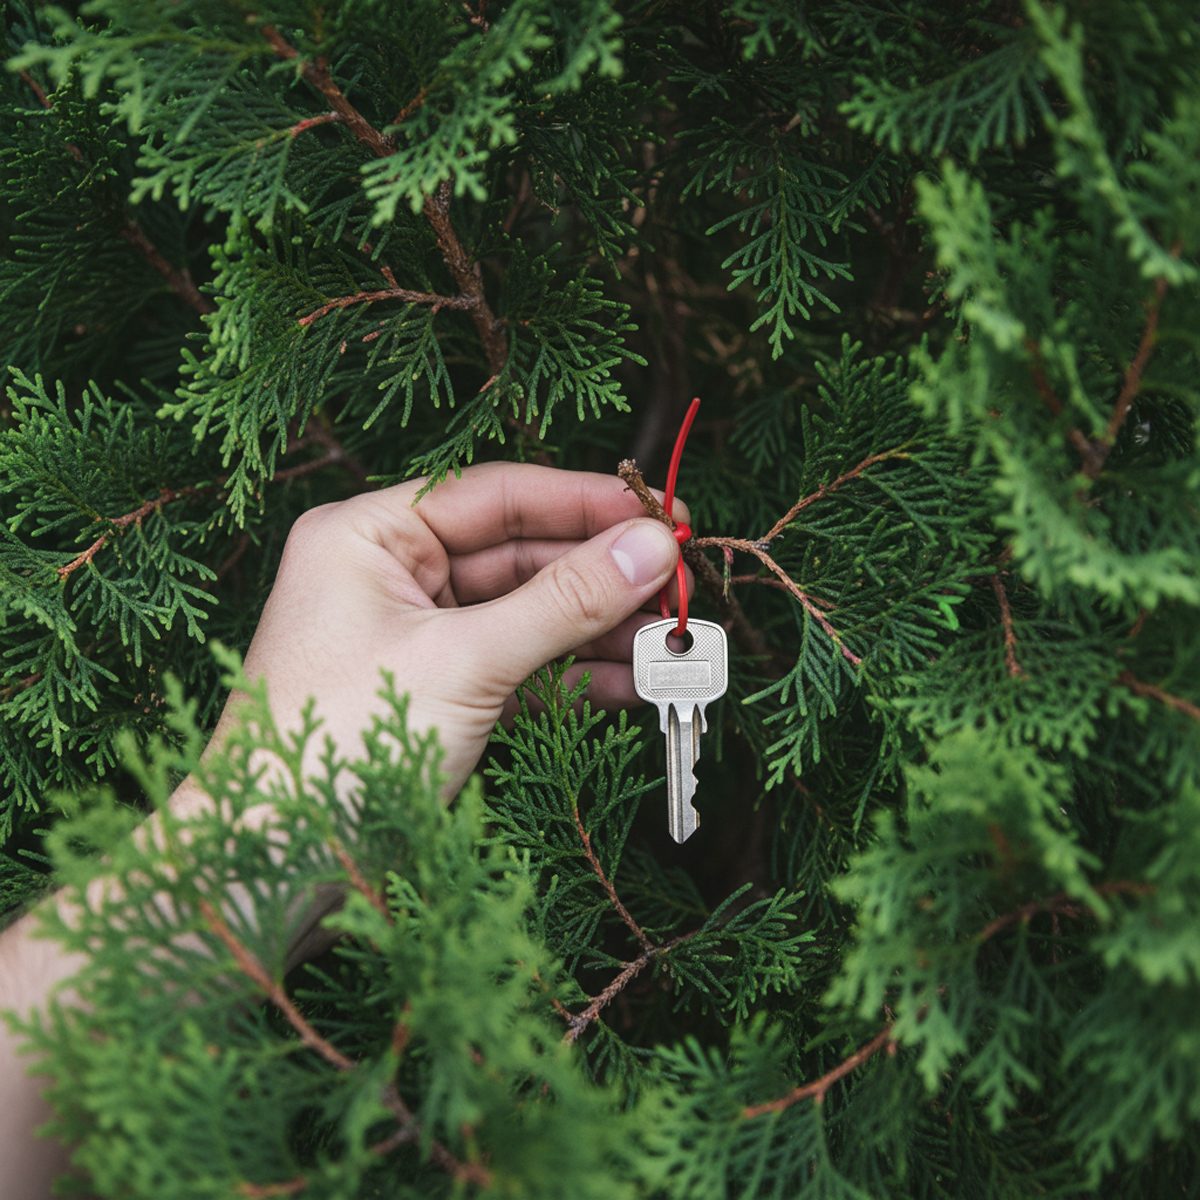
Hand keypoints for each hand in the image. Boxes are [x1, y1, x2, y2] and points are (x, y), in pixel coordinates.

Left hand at [215, 463, 689, 796]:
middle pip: (521, 555)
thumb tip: (650, 547)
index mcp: (369, 536)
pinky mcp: (440, 694)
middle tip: (681, 585)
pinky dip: (574, 677)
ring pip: (528, 615)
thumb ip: (563, 601)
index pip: (496, 494)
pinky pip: (521, 667)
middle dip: (603, 575)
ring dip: (600, 630)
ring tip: (672, 640)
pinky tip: (633, 684)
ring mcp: (418, 637)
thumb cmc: (336, 745)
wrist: (271, 868)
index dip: (586, 501)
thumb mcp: (464, 661)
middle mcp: (392, 576)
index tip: (665, 512)